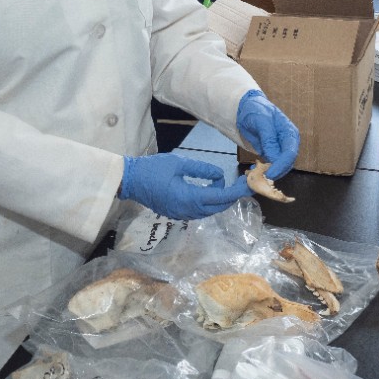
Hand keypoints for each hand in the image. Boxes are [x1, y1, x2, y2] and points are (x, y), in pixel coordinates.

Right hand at [118, 154, 250, 219]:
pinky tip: (210, 189)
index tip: (248, 184)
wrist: (130, 181)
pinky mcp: (176, 213)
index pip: (220, 197)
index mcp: (189, 198)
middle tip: (241, 182)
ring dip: (220, 199)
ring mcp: (181, 214)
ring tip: (225, 184)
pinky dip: (208, 202)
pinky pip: (199, 211)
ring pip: (209, 211)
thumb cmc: (152, 169)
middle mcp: (187, 210)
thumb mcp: (179, 163)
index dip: (236, 191)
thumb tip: (219, 176)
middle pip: (218, 207)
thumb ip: (202, 170)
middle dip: (232, 196)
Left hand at [236, 89, 299, 179]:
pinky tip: (256, 171)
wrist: (246, 108)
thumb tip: (274, 158)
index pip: (290, 153)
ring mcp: (280, 149)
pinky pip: (272, 165)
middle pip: (287, 163)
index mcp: (290, 133)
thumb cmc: (256, 110)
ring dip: (271, 172)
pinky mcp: (271, 153)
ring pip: (280, 166)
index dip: (281, 165)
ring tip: (257, 174)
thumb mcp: (262, 122)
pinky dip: (265, 170)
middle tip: (262, 177)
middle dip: (276, 171)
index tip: (270, 174)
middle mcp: (288, 143)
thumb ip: (269, 139)